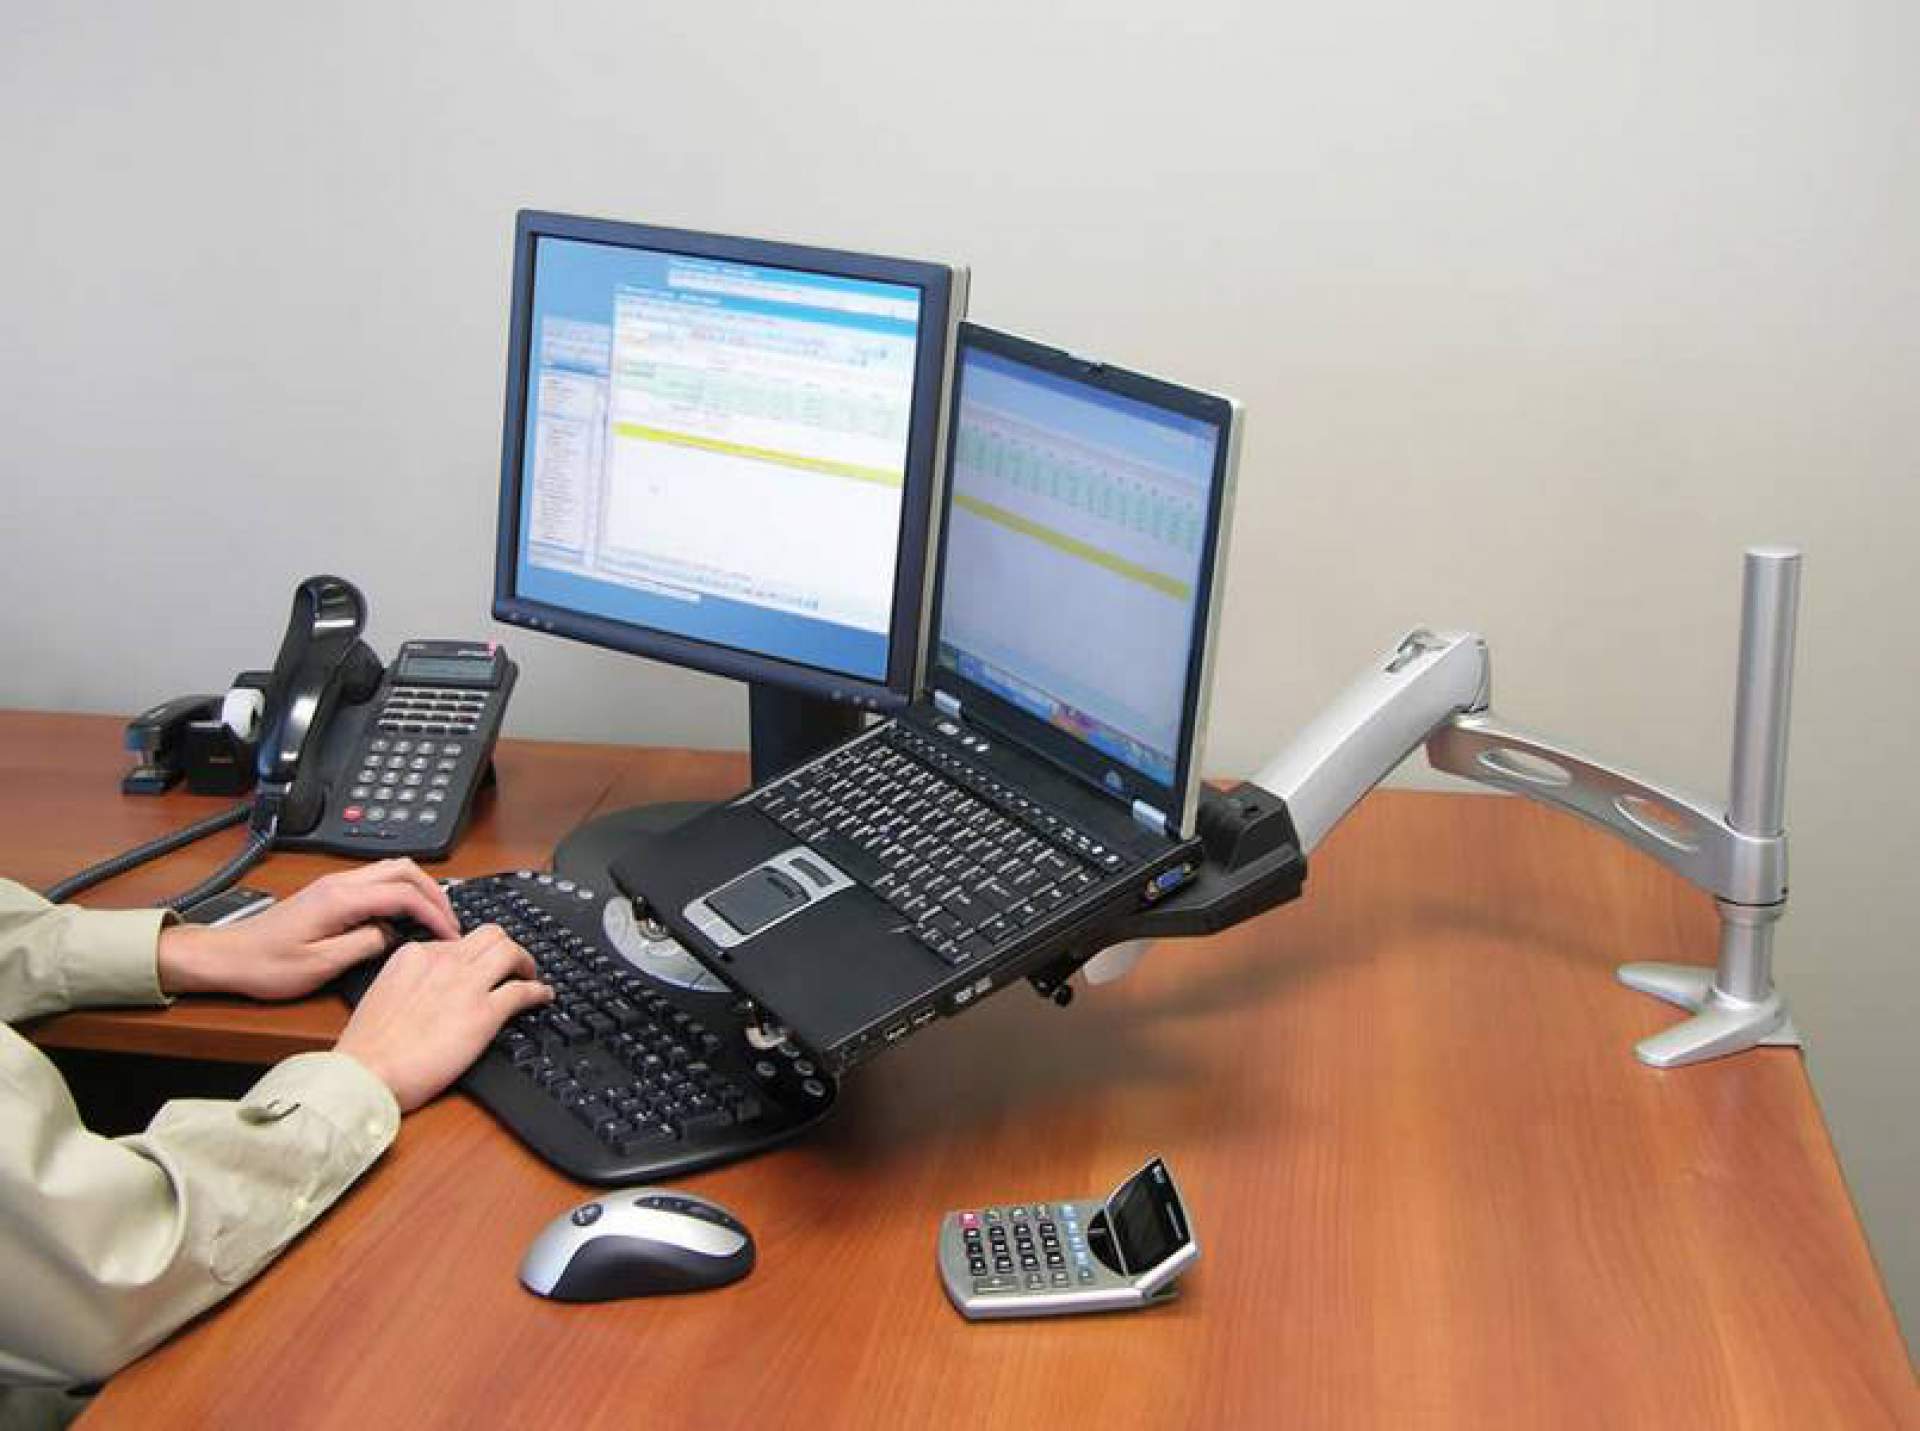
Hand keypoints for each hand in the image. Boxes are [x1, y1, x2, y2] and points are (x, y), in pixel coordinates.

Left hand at [156, 860, 460, 1000]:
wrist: (228, 957)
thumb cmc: (266, 965)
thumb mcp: (320, 965)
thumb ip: (364, 945)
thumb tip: (393, 935)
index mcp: (340, 898)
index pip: (404, 894)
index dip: (434, 913)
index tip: (450, 935)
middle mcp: (340, 883)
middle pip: (404, 869)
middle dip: (435, 894)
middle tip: (450, 924)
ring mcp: (335, 884)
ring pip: (392, 870)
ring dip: (420, 890)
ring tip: (434, 919)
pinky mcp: (331, 893)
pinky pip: (378, 881)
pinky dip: (402, 893)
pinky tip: (406, 917)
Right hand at [333, 924, 551, 1110]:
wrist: (365, 1074)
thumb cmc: (366, 1047)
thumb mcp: (382, 994)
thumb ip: (409, 981)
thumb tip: (430, 989)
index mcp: (414, 955)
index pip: (456, 941)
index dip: (472, 955)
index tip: (479, 966)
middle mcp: (443, 962)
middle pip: (490, 935)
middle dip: (505, 947)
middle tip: (513, 964)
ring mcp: (465, 985)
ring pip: (510, 952)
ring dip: (526, 962)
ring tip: (531, 975)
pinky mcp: (484, 1013)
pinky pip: (524, 991)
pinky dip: (539, 991)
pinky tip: (543, 997)